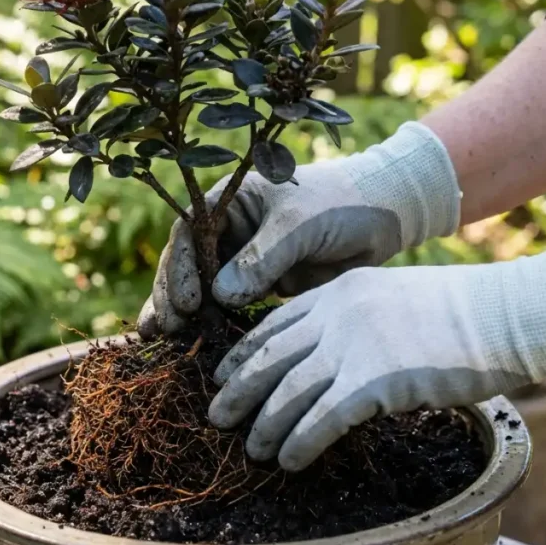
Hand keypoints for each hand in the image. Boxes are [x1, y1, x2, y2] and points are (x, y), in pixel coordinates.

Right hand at [137, 122, 461, 336]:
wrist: (385, 217)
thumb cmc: (341, 204)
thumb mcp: (300, 224)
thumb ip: (262, 258)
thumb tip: (219, 296)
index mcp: (230, 200)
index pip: (189, 233)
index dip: (180, 267)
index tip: (188, 302)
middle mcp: (227, 228)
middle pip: (185, 262)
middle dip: (172, 295)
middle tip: (168, 329)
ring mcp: (240, 257)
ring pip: (199, 286)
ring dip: (179, 313)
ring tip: (159, 340)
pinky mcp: (258, 284)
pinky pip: (225, 305)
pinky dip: (208, 324)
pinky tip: (188, 345)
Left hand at [208, 240, 545, 470]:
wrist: (503, 315)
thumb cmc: (457, 313)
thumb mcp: (392, 299)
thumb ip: (352, 320)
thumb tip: (325, 358)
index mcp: (338, 291)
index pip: (272, 323)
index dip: (243, 353)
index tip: (222, 375)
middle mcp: (337, 314)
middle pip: (270, 358)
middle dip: (238, 391)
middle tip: (216, 416)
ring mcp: (354, 346)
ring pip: (289, 392)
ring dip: (265, 425)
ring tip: (253, 449)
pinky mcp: (374, 381)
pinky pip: (322, 419)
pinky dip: (299, 442)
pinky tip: (288, 460)